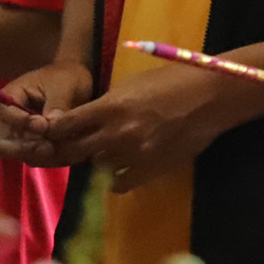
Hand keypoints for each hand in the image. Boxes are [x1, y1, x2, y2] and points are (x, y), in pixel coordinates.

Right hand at [0, 61, 92, 165]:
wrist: (76, 80)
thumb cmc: (67, 75)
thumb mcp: (64, 84)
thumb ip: (57, 103)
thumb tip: (50, 126)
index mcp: (12, 97)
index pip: (6, 116)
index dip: (23, 124)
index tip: (44, 126)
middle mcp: (10, 120)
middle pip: (5, 145)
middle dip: (27, 149)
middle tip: (50, 148)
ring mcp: (20, 135)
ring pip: (21, 155)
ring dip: (41, 156)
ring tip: (65, 149)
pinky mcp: (34, 144)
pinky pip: (36, 158)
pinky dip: (50, 159)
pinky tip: (69, 153)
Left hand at [35, 64, 241, 192]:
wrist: (212, 97)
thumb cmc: (175, 80)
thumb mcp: (134, 83)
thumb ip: (107, 104)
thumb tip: (88, 119)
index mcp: (110, 108)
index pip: (64, 126)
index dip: (53, 131)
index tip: (51, 132)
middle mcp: (115, 135)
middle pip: (72, 151)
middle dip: (68, 148)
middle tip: (70, 145)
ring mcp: (132, 156)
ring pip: (96, 166)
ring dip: (98, 158)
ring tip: (109, 148)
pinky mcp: (149, 171)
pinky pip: (119, 183)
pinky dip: (118, 176)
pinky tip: (125, 165)